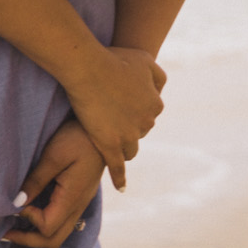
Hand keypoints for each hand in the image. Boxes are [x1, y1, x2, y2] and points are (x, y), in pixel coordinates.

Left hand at [3, 118, 104, 247]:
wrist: (103, 130)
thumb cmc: (78, 138)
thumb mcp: (54, 156)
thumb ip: (36, 181)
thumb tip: (16, 204)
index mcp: (72, 199)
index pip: (48, 228)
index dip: (28, 220)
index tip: (15, 203)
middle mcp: (78, 207)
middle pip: (53, 240)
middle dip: (27, 240)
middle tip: (3, 233)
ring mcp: (79, 203)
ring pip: (58, 233)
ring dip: (34, 234)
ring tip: (12, 224)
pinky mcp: (78, 197)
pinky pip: (61, 220)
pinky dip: (43, 223)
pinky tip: (28, 211)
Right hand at [63, 46, 165, 192]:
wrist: (89, 68)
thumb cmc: (113, 60)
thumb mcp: (144, 60)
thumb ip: (157, 75)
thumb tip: (159, 90)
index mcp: (155, 103)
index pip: (149, 113)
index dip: (134, 110)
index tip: (121, 106)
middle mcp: (147, 122)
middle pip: (139, 131)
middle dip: (128, 128)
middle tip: (111, 120)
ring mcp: (128, 136)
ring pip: (130, 149)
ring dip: (123, 147)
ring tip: (111, 145)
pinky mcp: (109, 145)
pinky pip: (117, 167)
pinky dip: (120, 178)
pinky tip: (121, 187)